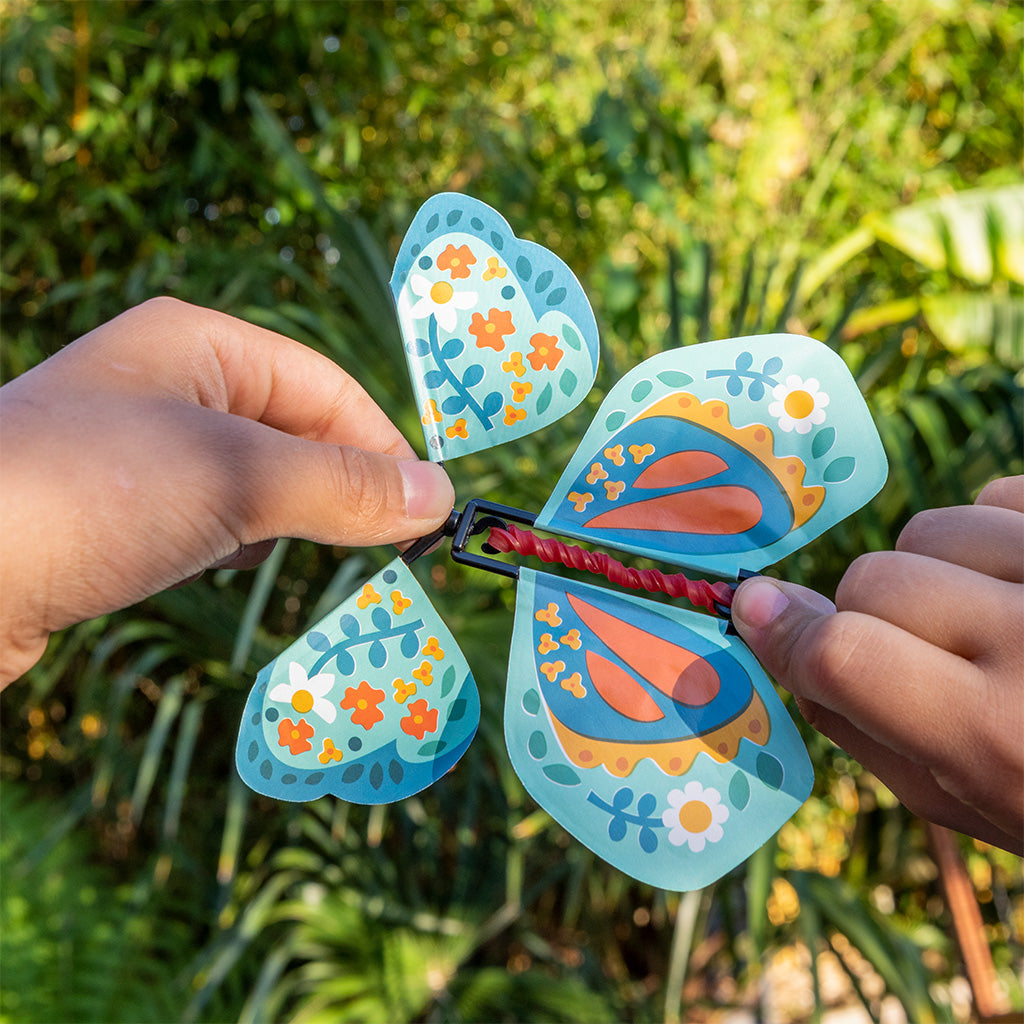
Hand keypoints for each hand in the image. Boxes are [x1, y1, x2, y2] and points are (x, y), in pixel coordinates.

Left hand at [0, 297, 454, 685]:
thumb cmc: (90, 492)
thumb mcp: (236, 476)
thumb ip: (342, 486)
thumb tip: (439, 498)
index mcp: (199, 345)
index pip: (325, 388)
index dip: (381, 446)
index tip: (424, 514)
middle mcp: (169, 387)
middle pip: (293, 432)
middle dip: (340, 488)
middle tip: (389, 547)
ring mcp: (138, 452)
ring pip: (254, 481)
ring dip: (290, 520)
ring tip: (314, 558)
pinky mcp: (115, 513)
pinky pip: (208, 519)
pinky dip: (238, 545)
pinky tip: (229, 567)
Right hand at [732, 476, 1023, 852]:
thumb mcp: (960, 802)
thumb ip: (857, 724)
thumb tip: (770, 631)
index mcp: (996, 738)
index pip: (844, 654)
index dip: (784, 630)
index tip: (754, 613)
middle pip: (875, 580)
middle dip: (872, 615)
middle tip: (921, 653)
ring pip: (931, 529)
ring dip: (935, 573)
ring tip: (992, 618)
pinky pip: (1000, 494)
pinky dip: (994, 533)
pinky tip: (1023, 583)